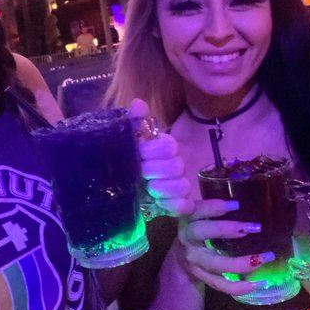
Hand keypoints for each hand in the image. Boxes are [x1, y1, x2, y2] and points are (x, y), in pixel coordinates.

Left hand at [130, 98, 193, 215]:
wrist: (123, 185)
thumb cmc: (129, 160)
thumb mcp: (128, 140)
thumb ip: (135, 121)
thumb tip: (138, 103)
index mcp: (165, 147)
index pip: (170, 146)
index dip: (154, 151)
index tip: (139, 155)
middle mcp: (175, 165)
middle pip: (177, 167)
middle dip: (157, 171)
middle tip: (141, 173)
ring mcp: (179, 185)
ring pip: (184, 186)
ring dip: (165, 189)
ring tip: (149, 189)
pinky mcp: (178, 204)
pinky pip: (186, 206)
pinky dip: (174, 206)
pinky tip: (160, 204)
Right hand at [178, 199, 276, 295]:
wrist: (182, 259)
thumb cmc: (199, 229)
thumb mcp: (201, 215)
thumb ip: (215, 207)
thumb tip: (243, 190)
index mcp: (188, 219)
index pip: (196, 210)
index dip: (212, 207)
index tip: (236, 204)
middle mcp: (188, 240)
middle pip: (201, 233)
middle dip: (226, 229)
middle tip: (253, 227)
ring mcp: (195, 261)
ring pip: (215, 264)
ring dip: (241, 263)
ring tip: (264, 257)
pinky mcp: (203, 278)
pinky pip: (221, 285)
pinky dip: (240, 287)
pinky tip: (259, 283)